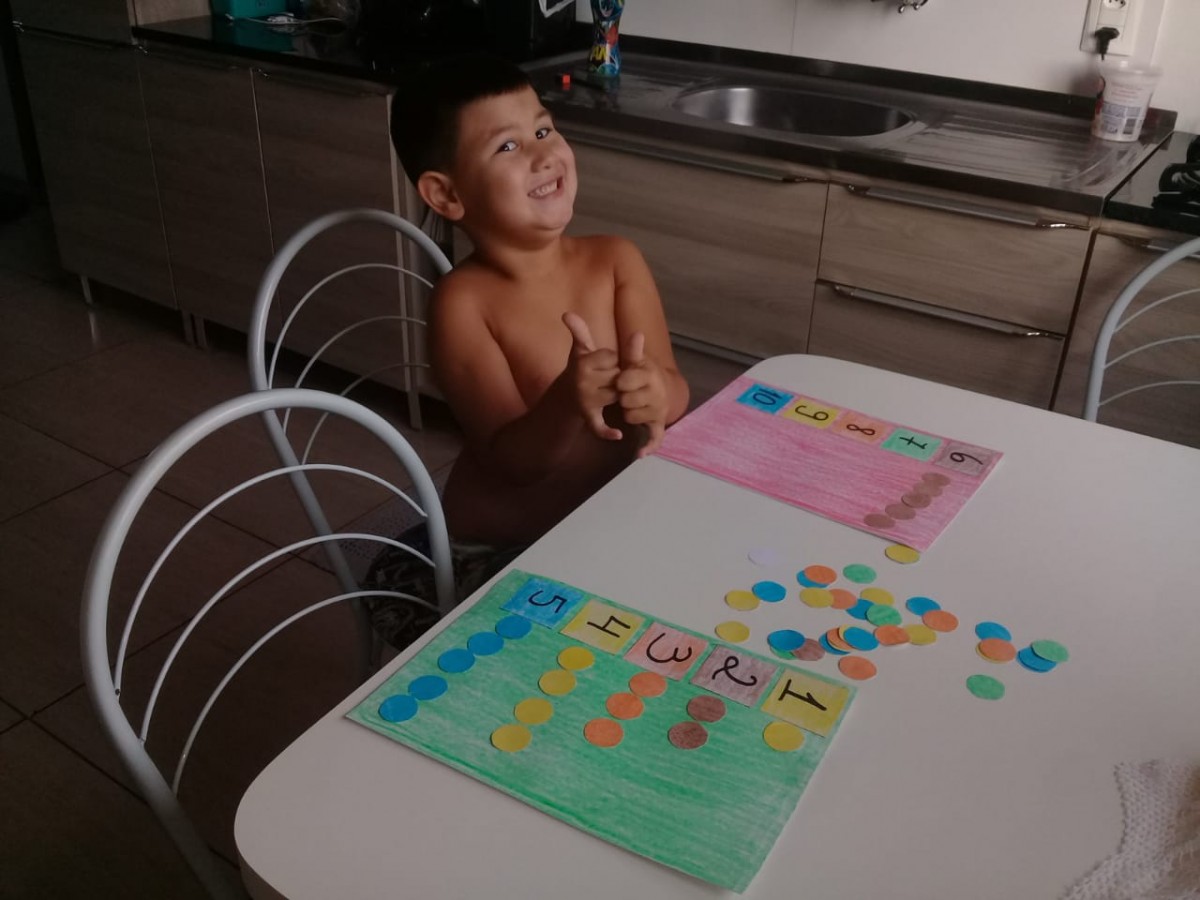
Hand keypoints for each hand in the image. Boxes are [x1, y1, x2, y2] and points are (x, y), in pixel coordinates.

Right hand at [562, 312, 622, 441]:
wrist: (565, 397)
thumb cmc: (578, 370)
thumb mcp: (579, 350)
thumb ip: (579, 331)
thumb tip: (567, 313)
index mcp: (583, 363)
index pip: (613, 357)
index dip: (613, 360)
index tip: (605, 363)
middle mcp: (583, 381)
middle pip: (618, 376)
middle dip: (617, 378)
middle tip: (608, 379)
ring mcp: (586, 400)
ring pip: (617, 396)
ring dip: (618, 395)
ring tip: (609, 392)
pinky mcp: (588, 417)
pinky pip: (599, 425)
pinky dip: (608, 432)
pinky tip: (618, 434)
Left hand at [616, 331, 668, 457]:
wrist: (663, 388)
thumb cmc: (643, 373)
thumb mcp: (635, 360)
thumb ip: (631, 350)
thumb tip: (635, 332)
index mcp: (650, 374)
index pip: (624, 380)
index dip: (618, 381)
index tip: (620, 379)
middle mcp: (657, 393)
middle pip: (626, 401)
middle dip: (621, 398)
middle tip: (625, 393)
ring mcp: (659, 410)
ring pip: (631, 417)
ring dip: (627, 413)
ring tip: (631, 405)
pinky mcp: (658, 424)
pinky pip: (654, 437)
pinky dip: (648, 446)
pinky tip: (639, 454)